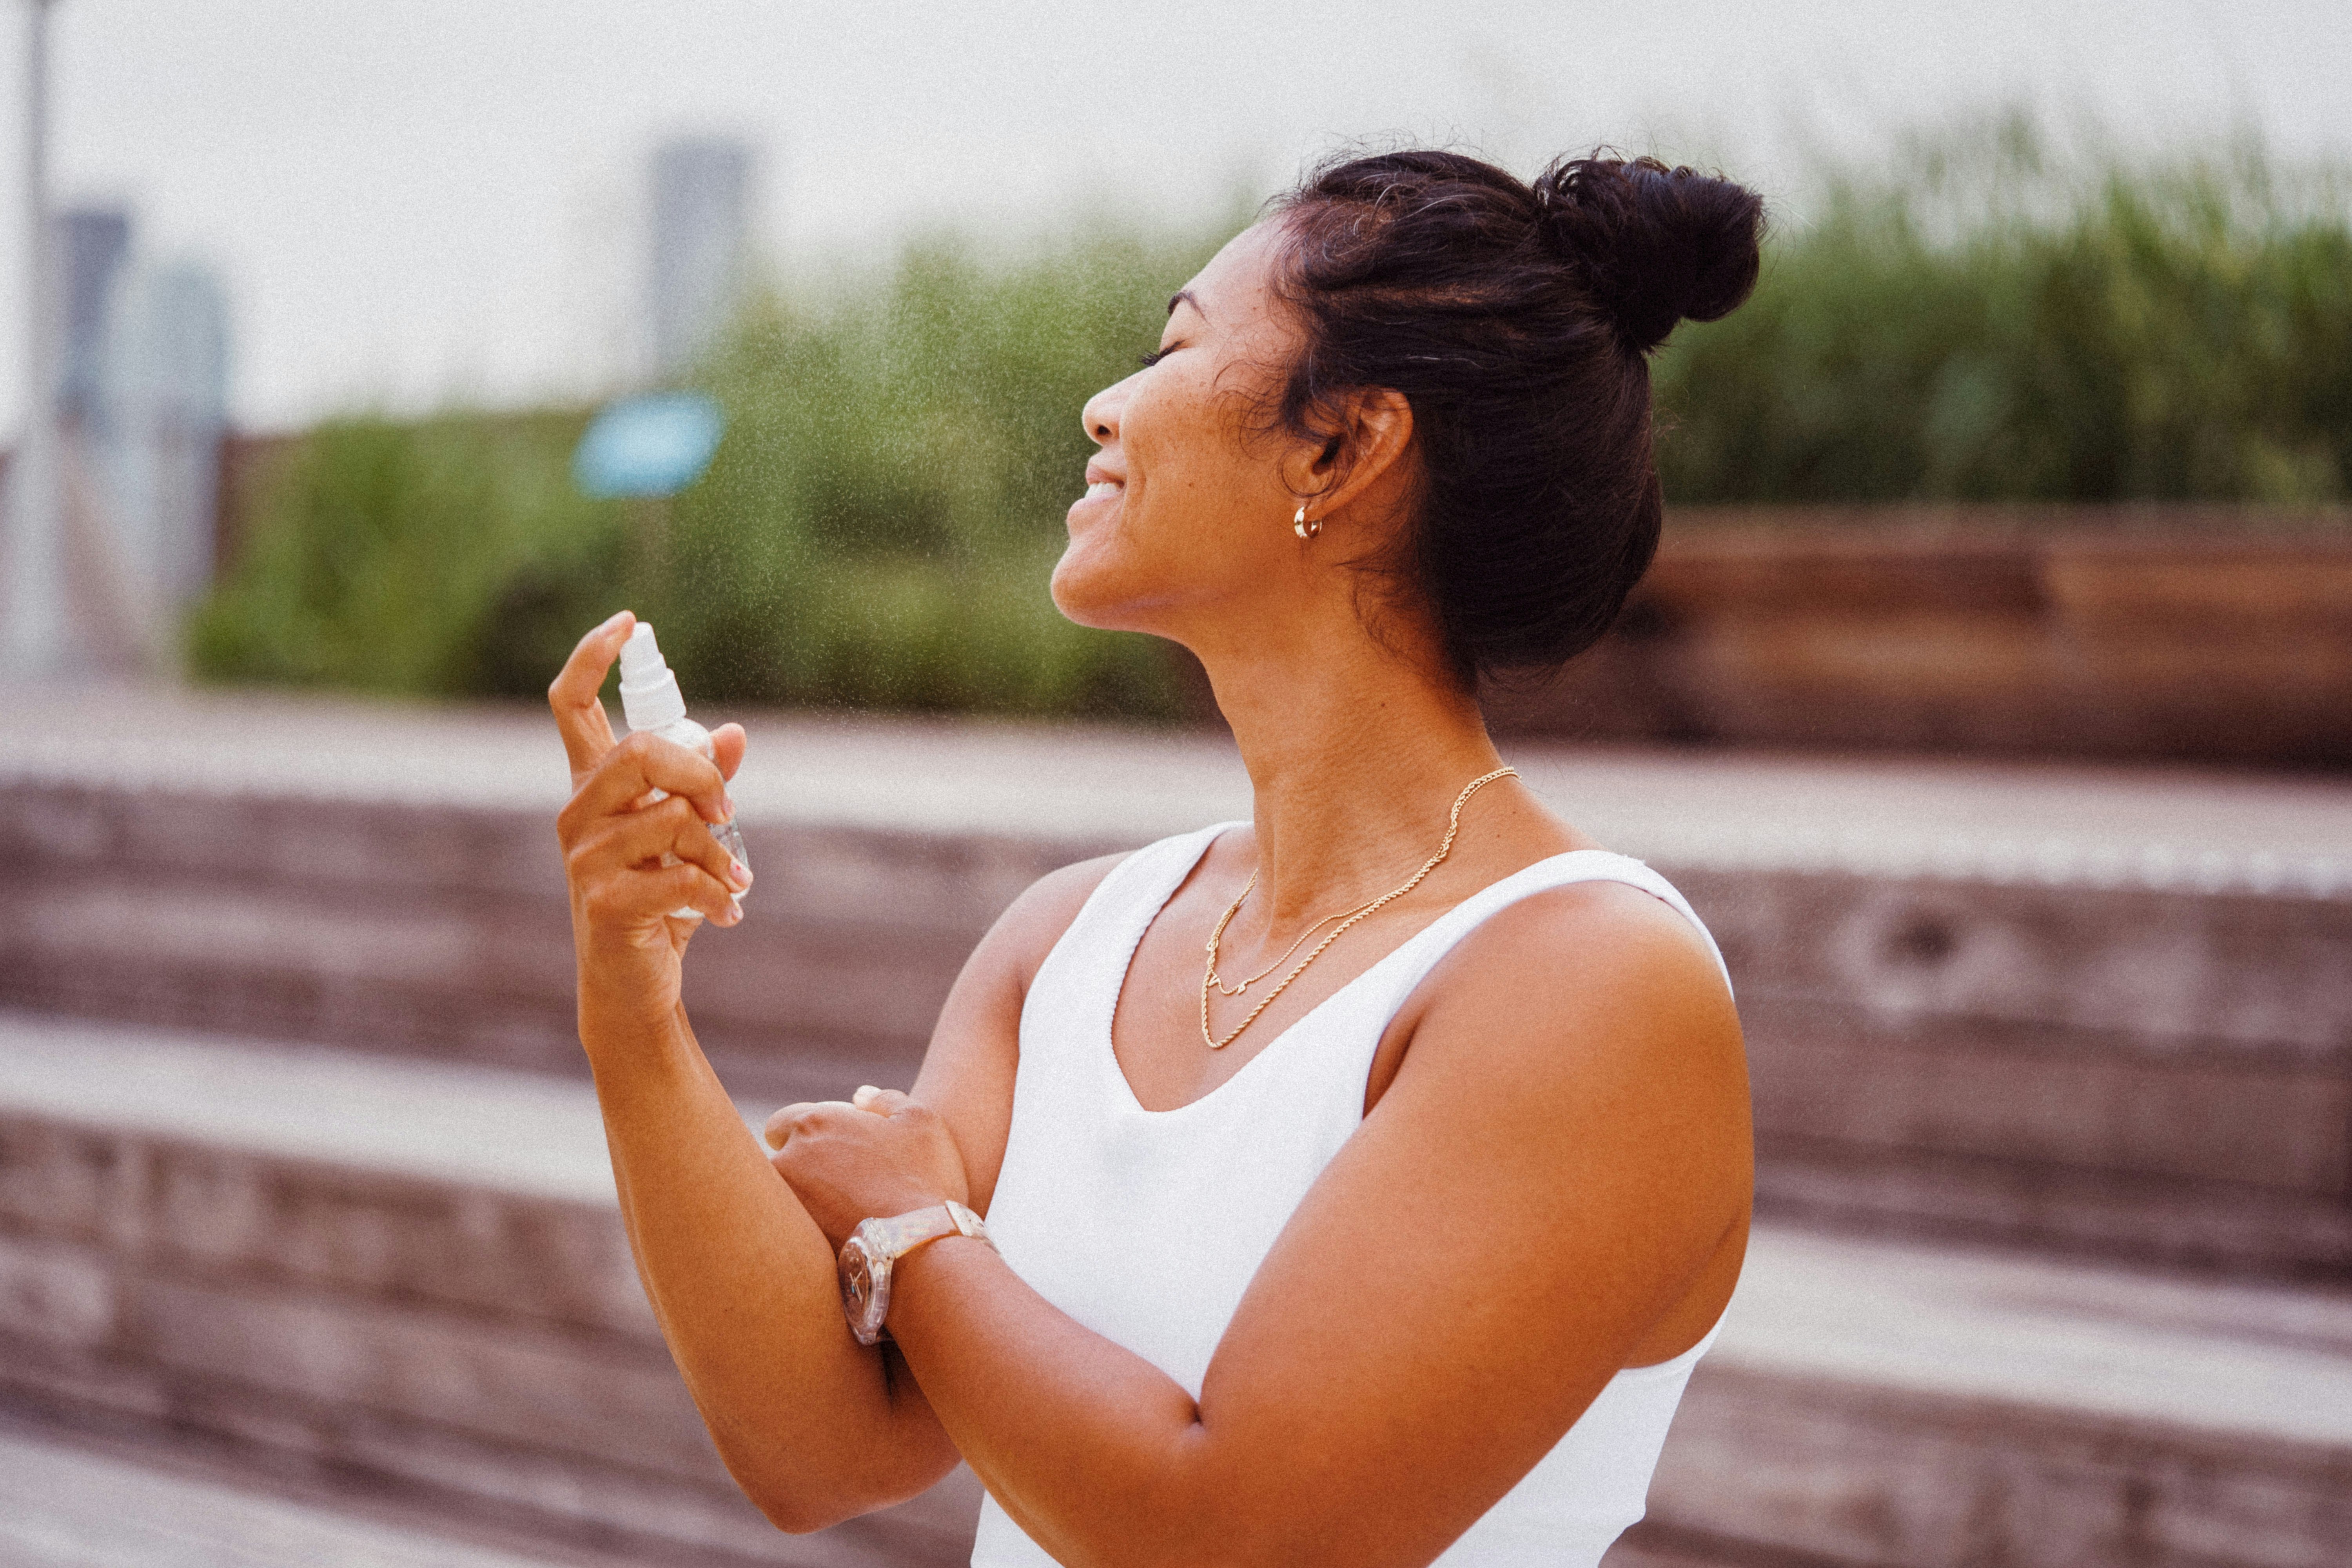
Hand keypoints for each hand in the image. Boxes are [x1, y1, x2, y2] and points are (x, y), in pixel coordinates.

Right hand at [550, 610, 751, 1010]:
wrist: (632, 984)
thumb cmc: (657, 903)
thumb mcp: (684, 838)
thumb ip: (703, 787)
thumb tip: (735, 733)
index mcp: (593, 789)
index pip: (570, 705)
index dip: (592, 657)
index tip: (630, 622)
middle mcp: (577, 814)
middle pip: (639, 751)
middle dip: (701, 775)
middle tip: (729, 816)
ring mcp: (584, 858)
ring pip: (672, 819)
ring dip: (718, 853)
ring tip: (732, 883)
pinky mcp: (603, 902)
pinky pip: (679, 877)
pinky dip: (718, 895)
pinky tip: (727, 914)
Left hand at [765, 1087, 972, 1250]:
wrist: (917, 1248)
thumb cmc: (922, 1178)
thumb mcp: (919, 1122)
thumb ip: (886, 1100)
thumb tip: (860, 1096)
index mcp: (813, 1124)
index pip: (782, 1123)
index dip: (804, 1133)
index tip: (829, 1148)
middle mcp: (786, 1161)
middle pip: (779, 1161)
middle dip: (799, 1167)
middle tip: (838, 1182)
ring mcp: (785, 1205)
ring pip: (782, 1198)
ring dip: (803, 1200)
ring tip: (842, 1213)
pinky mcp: (788, 1243)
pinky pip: (791, 1231)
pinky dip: (810, 1229)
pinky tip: (841, 1235)